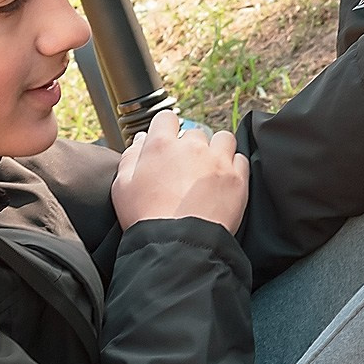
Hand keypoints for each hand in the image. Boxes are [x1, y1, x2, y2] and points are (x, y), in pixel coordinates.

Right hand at [110, 111, 249, 234]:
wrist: (178, 245)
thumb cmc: (146, 218)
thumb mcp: (123, 186)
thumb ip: (131, 156)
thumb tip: (142, 139)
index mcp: (161, 145)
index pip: (166, 118)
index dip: (166, 130)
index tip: (169, 145)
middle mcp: (192, 147)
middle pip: (195, 132)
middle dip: (191, 147)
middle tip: (187, 171)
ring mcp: (217, 161)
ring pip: (223, 139)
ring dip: (217, 150)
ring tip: (210, 171)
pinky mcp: (237, 178)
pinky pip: (240, 159)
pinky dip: (234, 167)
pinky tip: (224, 181)